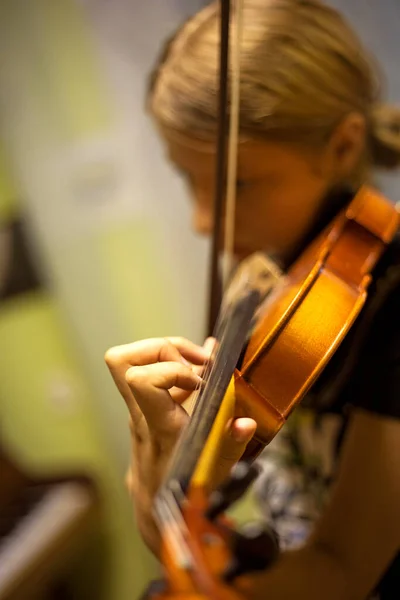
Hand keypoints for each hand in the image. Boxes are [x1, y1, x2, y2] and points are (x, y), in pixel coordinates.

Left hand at [105, 336, 255, 553]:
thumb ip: (230, 446)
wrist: (155, 511)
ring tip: (201, 364)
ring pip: (132, 361)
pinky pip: (148, 372)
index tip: (200, 383)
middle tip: (196, 362)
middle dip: (163, 346)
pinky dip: (173, 364)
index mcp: (158, 426)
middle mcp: (141, 413)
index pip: (141, 380)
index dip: (172, 369)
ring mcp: (138, 409)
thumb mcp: (214, 473)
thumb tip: (247, 422)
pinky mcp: (143, 408)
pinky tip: (199, 374)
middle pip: (122, 359)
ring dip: (169, 352)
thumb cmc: (185, 492)